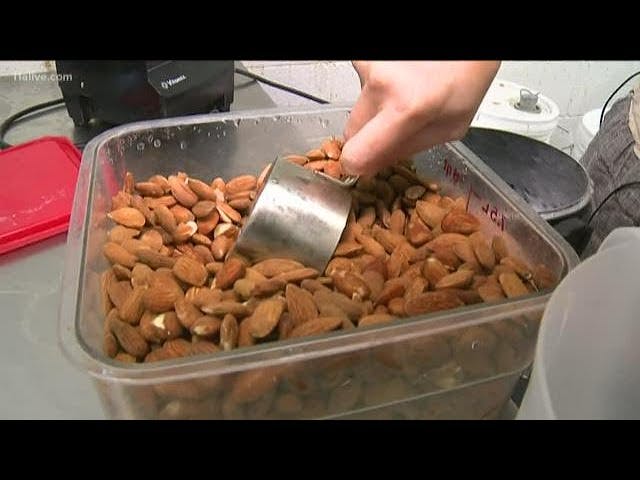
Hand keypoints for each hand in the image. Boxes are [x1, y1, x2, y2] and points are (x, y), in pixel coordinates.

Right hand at [340, 61, 499, 175]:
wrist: (463, 44)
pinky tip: (401, 80)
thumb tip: (372, 166)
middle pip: (351, 131)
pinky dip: (377, 87)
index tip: (362, 164)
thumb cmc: (466, 76)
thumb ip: (407, 149)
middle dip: (368, 135)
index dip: (355, 165)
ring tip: (405, 94)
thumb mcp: (450, 127)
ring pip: (356, 108)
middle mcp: (381, 84)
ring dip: (375, 108)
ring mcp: (369, 65)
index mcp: (406, 109)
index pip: (356, 155)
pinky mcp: (364, 56)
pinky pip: (361, 85)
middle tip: (396, 124)